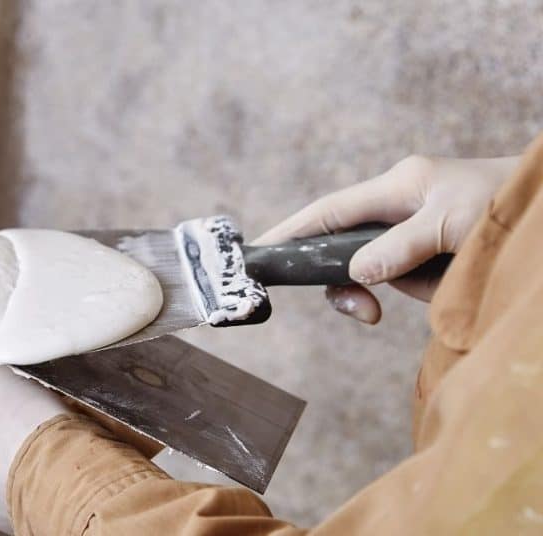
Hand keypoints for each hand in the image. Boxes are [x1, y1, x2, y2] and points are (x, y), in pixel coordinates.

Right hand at [253, 154, 518, 322]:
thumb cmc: (509, 205)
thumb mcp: (452, 224)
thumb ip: (399, 248)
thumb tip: (356, 274)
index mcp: (398, 187)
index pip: (329, 211)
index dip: (292, 232)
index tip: (259, 252)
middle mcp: (399, 209)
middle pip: (342, 245)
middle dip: (342, 279)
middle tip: (365, 312)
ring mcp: (414, 235)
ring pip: (371, 269)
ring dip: (382, 290)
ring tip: (406, 302)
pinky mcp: (431, 259)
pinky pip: (402, 281)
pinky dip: (409, 294)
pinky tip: (431, 291)